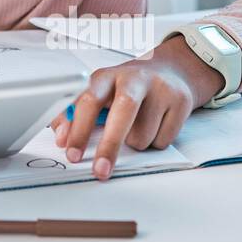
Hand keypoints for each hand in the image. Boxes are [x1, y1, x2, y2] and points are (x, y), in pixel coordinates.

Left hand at [49, 36, 223, 179]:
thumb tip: (61, 136)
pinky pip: (162, 140)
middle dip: (109, 146)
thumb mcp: (100, 92)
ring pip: (142, 136)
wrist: (170, 71)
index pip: (88, 100)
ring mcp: (159, 88)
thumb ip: (77, 112)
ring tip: (136, 126)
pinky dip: (156, 142)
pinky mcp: (181, 101)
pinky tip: (156, 124)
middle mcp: (133, 78)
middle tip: (100, 170)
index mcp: (106, 76)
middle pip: (121, 114)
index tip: (71, 152)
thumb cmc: (126, 87)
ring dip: (135, 143)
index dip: (78, 128)